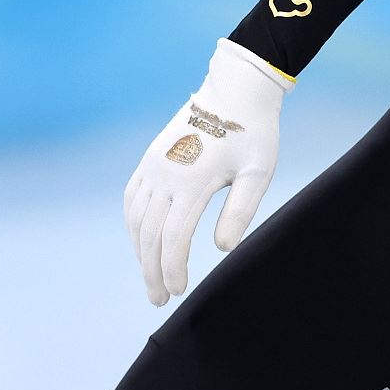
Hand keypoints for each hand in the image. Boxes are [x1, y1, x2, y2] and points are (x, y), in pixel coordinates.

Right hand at [122, 38, 292, 304]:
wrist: (235, 90)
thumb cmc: (254, 132)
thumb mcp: (258, 172)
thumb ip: (240, 211)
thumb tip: (222, 249)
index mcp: (193, 180)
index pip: (174, 238)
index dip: (173, 269)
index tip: (180, 291)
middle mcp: (165, 174)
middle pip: (149, 236)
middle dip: (152, 271)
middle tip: (160, 299)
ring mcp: (153, 165)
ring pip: (135, 220)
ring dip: (140, 253)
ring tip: (151, 278)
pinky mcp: (149, 159)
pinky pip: (131, 199)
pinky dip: (133, 226)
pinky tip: (141, 243)